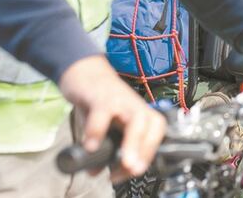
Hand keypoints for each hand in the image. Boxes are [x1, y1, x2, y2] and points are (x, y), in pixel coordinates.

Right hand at [59, 56, 165, 181]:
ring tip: (122, 163)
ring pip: (135, 118)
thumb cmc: (99, 100)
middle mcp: (134, 106)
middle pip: (153, 125)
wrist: (84, 70)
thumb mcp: (104, 125)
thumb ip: (103, 146)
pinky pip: (102, 112)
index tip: (135, 170)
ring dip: (132, 143)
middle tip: (133, 169)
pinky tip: (90, 145)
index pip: (157, 133)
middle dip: (146, 150)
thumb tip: (96, 171)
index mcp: (140, 114)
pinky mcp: (100, 95)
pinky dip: (97, 131)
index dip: (150, 152)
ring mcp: (119, 99)